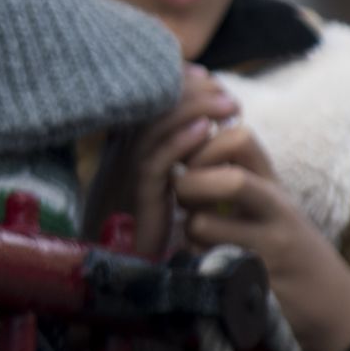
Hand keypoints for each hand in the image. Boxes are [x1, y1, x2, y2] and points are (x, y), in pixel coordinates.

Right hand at [104, 65, 241, 252]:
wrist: (145, 273)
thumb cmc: (165, 226)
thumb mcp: (177, 180)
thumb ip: (186, 147)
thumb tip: (207, 108)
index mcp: (132, 149)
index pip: (150, 104)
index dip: (176, 86)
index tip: (208, 77)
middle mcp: (123, 157)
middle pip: (148, 111)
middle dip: (187, 94)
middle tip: (223, 89)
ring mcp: (126, 177)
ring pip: (152, 132)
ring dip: (190, 112)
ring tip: (226, 104)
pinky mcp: (137, 201)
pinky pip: (155, 166)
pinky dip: (178, 143)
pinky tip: (206, 131)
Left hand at [176, 121, 349, 350]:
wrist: (333, 306)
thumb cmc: (291, 247)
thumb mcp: (273, 203)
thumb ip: (237, 171)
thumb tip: (183, 145)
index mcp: (275, 186)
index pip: (238, 138)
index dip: (204, 146)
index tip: (193, 165)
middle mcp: (278, 213)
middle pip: (227, 181)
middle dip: (188, 187)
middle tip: (185, 203)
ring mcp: (271, 251)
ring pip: (201, 226)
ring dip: (187, 233)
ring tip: (200, 241)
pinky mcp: (257, 284)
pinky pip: (206, 265)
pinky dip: (196, 264)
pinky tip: (208, 268)